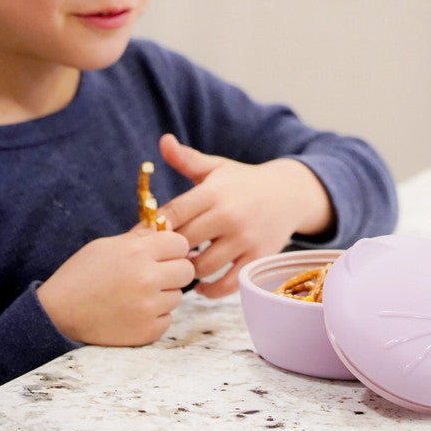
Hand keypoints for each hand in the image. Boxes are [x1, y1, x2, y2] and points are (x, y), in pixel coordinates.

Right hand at [36, 225, 193, 345]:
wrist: (57, 313)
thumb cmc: (81, 274)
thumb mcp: (107, 245)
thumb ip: (140, 238)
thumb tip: (166, 227)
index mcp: (138, 252)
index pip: (181, 244)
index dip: (172, 248)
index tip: (162, 253)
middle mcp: (147, 279)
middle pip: (186, 270)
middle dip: (173, 270)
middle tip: (154, 274)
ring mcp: (148, 308)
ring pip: (178, 296)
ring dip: (164, 294)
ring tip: (138, 294)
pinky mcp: (146, 332)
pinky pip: (168, 319)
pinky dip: (155, 316)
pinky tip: (134, 311)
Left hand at [158, 133, 333, 297]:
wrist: (288, 193)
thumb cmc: (242, 181)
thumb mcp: (215, 167)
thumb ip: (186, 159)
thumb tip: (163, 140)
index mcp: (214, 192)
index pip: (174, 213)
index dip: (153, 226)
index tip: (142, 236)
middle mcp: (229, 216)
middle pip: (184, 241)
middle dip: (169, 249)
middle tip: (159, 254)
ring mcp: (245, 239)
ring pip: (203, 266)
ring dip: (188, 269)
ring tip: (182, 264)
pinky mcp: (257, 258)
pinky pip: (227, 284)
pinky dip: (210, 290)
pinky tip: (201, 285)